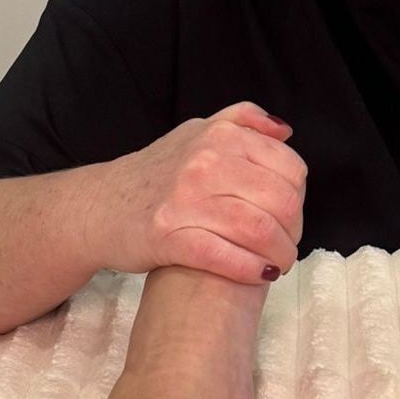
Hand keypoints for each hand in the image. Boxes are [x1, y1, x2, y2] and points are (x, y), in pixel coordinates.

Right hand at [83, 101, 306, 283]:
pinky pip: (225, 256)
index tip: (291, 216)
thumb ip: (242, 122)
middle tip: (286, 245)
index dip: (299, 198)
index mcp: (220, 136)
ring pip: (259, 231)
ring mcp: (185, 199)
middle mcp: (204, 163)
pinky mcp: (168, 236)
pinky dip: (251, 269)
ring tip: (277, 264)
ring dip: (279, 255)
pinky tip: (259, 275)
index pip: (290, 168)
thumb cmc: (157, 173)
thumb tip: (285, 131)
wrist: (100, 206)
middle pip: (280, 201)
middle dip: (294, 231)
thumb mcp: (197, 131)